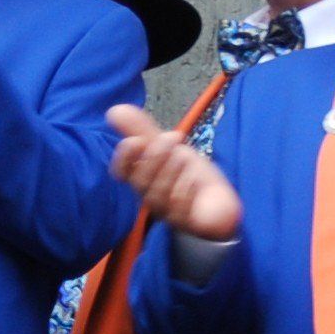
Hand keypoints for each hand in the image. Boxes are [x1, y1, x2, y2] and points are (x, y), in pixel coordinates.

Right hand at [107, 103, 240, 240]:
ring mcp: (168, 212)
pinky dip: (186, 191)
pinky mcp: (188, 223)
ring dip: (169, 172)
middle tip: (172, 137)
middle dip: (153, 158)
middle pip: (140, 183)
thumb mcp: (169, 145)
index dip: (124, 157)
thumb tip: (114, 109)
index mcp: (142, 178)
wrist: (220, 200)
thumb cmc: (189, 173)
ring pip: (158, 196)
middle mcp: (151, 196)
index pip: (121, 172)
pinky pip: (180, 209)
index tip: (136, 140)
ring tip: (183, 155)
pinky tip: (195, 179)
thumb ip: (143, 128)